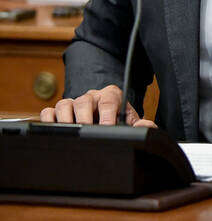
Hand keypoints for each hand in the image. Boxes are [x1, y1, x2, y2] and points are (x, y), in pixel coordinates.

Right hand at [39, 84, 156, 127]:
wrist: (106, 118)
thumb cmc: (118, 120)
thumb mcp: (131, 121)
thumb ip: (141, 124)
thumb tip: (146, 126)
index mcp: (111, 95)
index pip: (109, 101)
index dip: (108, 115)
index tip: (107, 128)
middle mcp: (90, 96)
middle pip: (84, 101)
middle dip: (85, 117)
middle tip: (87, 132)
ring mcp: (73, 102)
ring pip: (64, 104)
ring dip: (66, 120)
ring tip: (71, 134)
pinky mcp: (58, 111)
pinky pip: (48, 112)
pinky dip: (48, 121)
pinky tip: (54, 132)